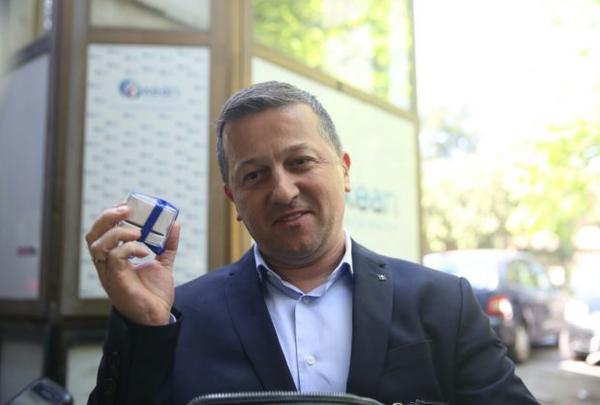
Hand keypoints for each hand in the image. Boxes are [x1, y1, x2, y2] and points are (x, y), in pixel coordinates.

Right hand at [85, 202, 179, 325]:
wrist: (157, 317)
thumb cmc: (154, 294)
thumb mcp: (163, 263)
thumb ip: (168, 245)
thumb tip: (175, 224)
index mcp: (113, 259)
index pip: (101, 232)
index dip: (110, 215)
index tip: (127, 205)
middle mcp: (106, 265)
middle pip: (93, 234)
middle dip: (107, 217)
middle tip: (126, 210)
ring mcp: (108, 273)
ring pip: (98, 244)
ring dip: (117, 232)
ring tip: (137, 233)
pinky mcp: (116, 280)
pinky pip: (115, 257)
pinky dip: (130, 248)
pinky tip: (145, 251)